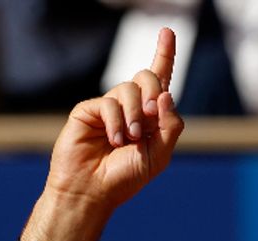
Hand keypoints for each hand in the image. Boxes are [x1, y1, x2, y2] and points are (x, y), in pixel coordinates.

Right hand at [21, 28, 183, 240]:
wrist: (93, 191)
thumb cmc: (126, 178)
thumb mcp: (159, 155)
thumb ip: (169, 126)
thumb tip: (168, 95)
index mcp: (151, 118)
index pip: (161, 81)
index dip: (165, 55)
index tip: (168, 32)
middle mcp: (131, 108)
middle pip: (149, 77)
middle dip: (155, 90)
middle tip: (152, 114)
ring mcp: (109, 107)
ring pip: (130, 88)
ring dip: (134, 114)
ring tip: (129, 140)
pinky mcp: (88, 110)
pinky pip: (108, 102)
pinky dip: (116, 121)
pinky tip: (114, 140)